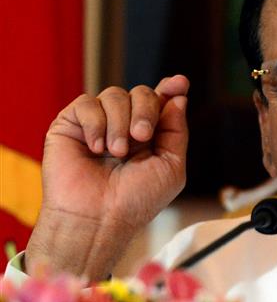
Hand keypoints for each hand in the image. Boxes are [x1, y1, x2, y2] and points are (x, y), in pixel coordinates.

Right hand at [25, 75, 188, 279]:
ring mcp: (98, 123)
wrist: (98, 218)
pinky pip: (87, 103)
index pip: (161, 101)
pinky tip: (96, 149)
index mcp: (150, 134)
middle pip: (142, 92)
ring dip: (120, 124)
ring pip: (115, 94)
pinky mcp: (71, 125)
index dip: (171, 88)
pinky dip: (96, 124)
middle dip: (146, 110)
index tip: (179, 83)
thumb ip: (177, 131)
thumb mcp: (171, 167)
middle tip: (142, 136)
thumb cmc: (136, 200)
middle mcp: (125, 125)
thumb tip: (179, 98)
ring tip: (116, 153)